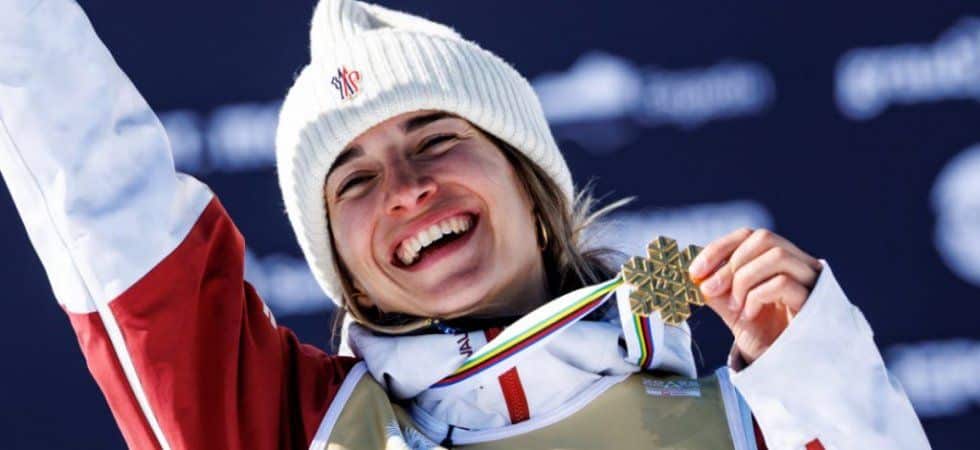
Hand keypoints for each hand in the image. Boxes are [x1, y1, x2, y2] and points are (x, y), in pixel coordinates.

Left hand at [688, 228, 822, 365]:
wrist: (780, 364)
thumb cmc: (759, 332)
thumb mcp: (730, 306)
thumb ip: (715, 288)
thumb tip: (697, 274)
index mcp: (776, 258)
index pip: (748, 235)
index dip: (719, 248)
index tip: (695, 271)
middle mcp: (799, 263)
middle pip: (764, 238)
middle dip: (730, 264)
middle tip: (709, 289)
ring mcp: (810, 280)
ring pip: (777, 256)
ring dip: (745, 279)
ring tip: (734, 306)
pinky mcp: (813, 300)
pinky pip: (783, 282)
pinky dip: (758, 295)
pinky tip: (750, 315)